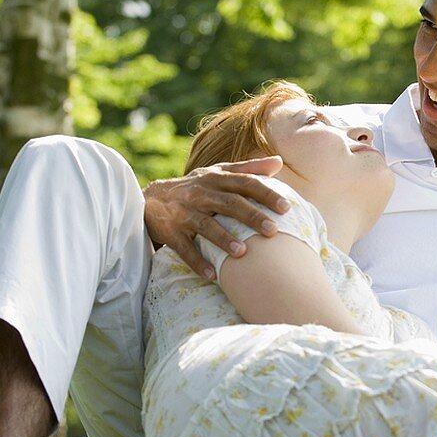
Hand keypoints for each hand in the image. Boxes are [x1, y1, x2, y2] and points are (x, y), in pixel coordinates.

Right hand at [143, 157, 287, 279]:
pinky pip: (184, 249)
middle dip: (252, 216)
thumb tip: (278, 162)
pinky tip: (212, 274)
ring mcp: (184, 213)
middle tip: (273, 231)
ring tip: (243, 253)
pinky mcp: (171, 232)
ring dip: (224, 239)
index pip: (244, 183)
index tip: (286, 207)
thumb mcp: (217, 173)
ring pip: (206, 225)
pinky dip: (197, 262)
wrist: (151, 199)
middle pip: (229, 203)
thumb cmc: (195, 187)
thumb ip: (247, 168)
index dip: (265, 194)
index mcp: (215, 178)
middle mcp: (200, 193)